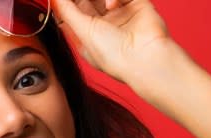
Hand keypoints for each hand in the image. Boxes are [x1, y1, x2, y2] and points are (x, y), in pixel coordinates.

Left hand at [52, 0, 180, 82]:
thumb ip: (66, 11)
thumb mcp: (82, 32)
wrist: (144, 58)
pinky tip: (111, 5)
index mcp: (90, 35)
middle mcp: (105, 25)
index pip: (74, 11)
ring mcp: (122, 15)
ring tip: (100, 2)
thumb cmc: (114, 56)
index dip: (66, 2)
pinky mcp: (138, 5)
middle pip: (89, 0)